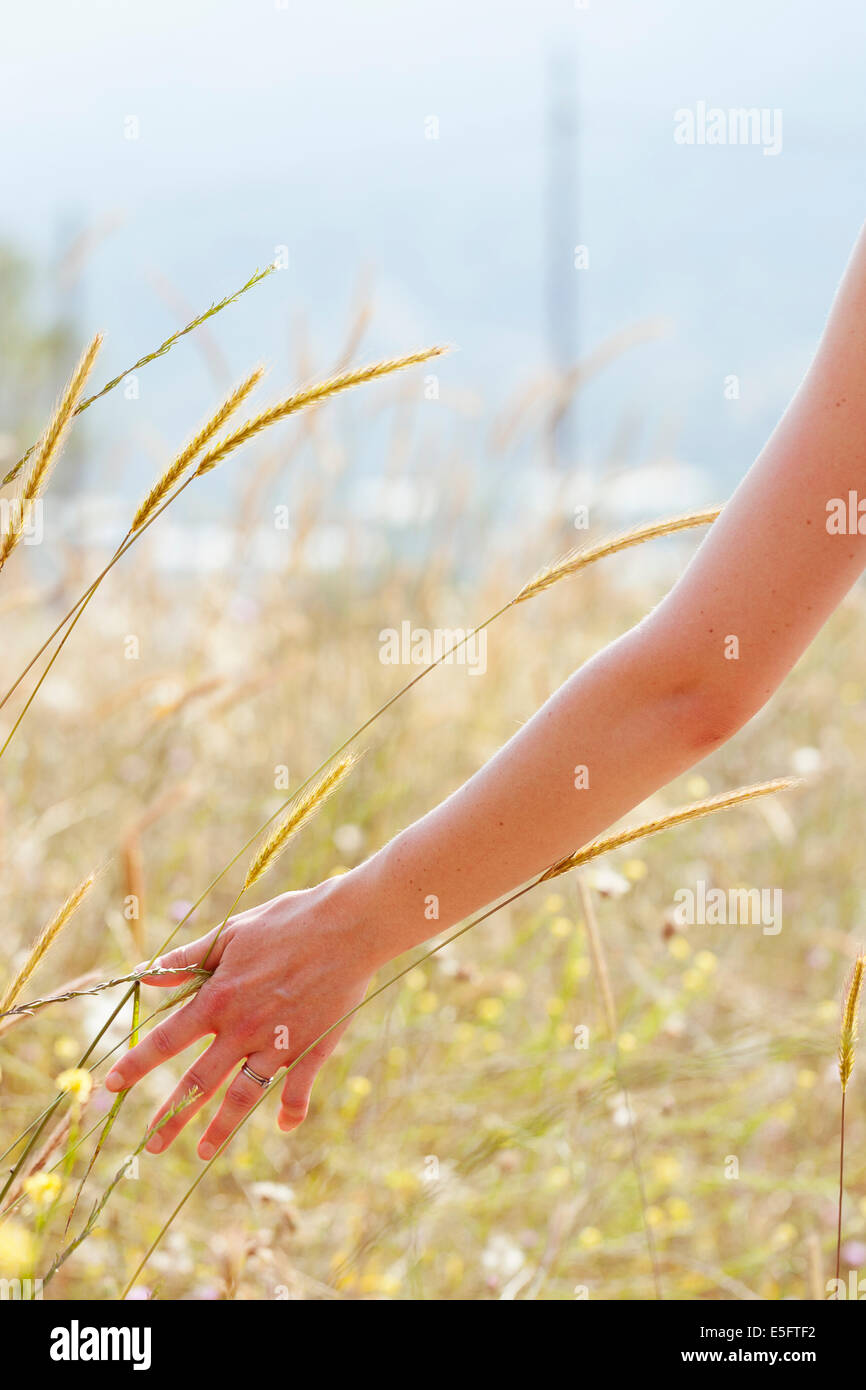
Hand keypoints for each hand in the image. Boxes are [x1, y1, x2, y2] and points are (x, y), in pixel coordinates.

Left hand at [104, 874, 373, 1159]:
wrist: (348, 926)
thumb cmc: (287, 920)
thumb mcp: (231, 932)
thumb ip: (187, 959)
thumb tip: (143, 974)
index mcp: (218, 999)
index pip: (166, 1040)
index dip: (136, 1065)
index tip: (112, 1086)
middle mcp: (242, 1029)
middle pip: (199, 1082)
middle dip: (171, 1116)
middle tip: (151, 1144)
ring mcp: (278, 1043)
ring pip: (242, 1096)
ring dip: (220, 1128)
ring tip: (202, 1153)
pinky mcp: (313, 1048)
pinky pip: (298, 1090)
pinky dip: (291, 1111)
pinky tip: (284, 1127)